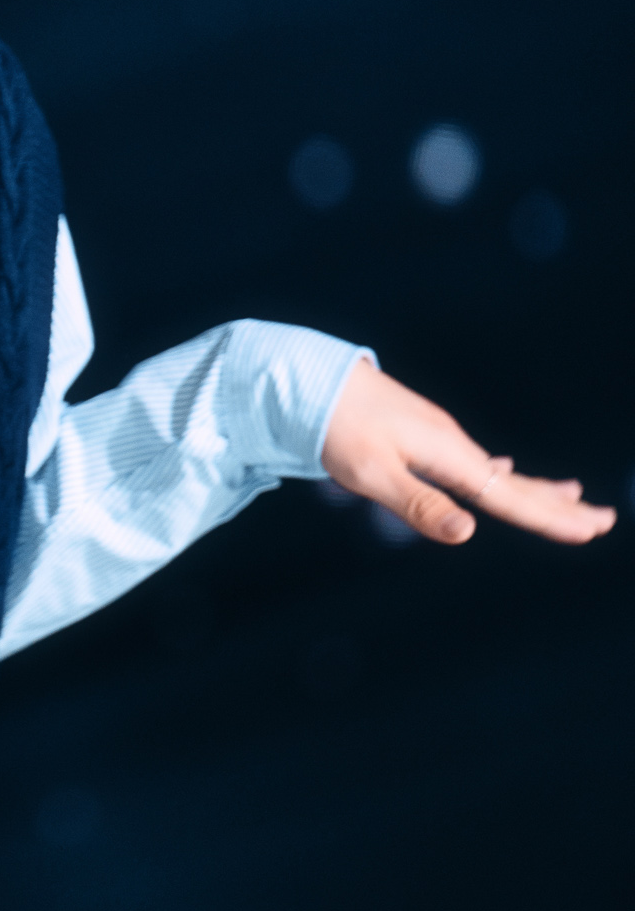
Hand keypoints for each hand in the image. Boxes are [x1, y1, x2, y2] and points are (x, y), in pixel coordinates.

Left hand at [321, 355, 615, 547]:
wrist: (307, 378)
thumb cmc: (334, 428)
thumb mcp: (370, 472)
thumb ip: (419, 504)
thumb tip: (467, 532)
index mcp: (447, 454)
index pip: (509, 496)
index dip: (550, 517)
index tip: (590, 530)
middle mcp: (451, 443)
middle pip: (515, 484)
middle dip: (558, 505)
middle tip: (603, 521)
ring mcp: (438, 435)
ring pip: (497, 472)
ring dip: (534, 489)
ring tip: (570, 496)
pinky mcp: (420, 432)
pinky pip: (473, 461)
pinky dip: (497, 475)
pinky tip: (498, 475)